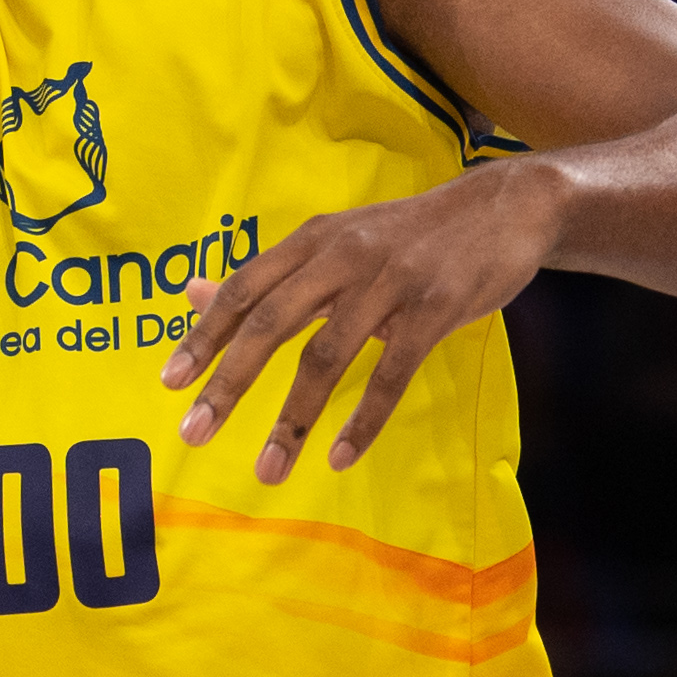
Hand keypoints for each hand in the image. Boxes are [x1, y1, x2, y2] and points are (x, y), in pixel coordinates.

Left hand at [162, 162, 563, 479]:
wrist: (506, 208)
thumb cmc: (410, 237)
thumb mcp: (335, 244)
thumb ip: (269, 276)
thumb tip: (191, 294)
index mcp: (313, 241)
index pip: (245, 289)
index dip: (206, 335)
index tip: (170, 382)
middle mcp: (342, 256)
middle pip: (271, 323)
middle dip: (229, 383)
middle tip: (194, 433)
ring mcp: (389, 282)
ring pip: (327, 356)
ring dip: (292, 419)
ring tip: (268, 469)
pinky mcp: (434, 308)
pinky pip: (391, 372)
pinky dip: (364, 419)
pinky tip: (340, 456)